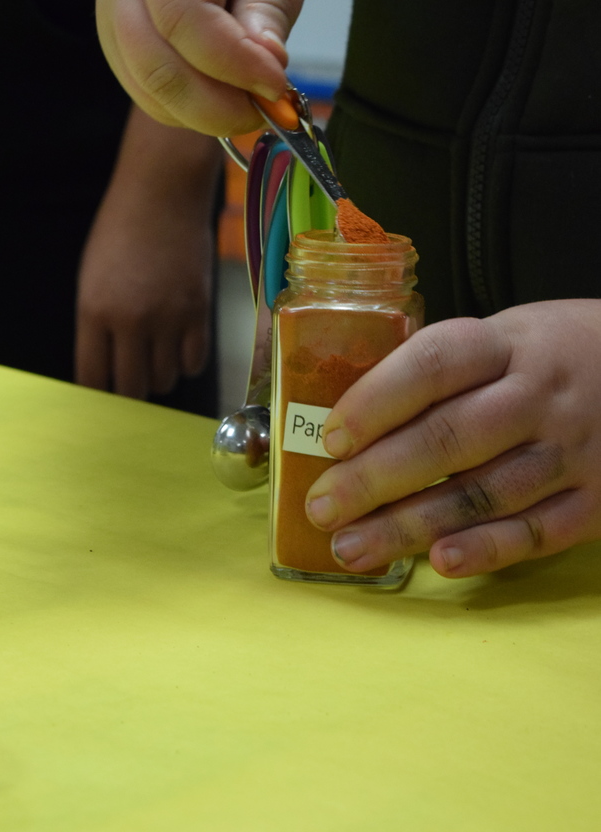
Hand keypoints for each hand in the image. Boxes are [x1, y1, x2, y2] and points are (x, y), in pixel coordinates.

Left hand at [75, 105, 221, 398]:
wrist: (162, 194)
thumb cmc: (120, 229)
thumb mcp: (90, 277)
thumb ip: (95, 322)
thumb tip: (105, 365)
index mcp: (94, 311)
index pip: (92, 377)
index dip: (97, 392)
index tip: (102, 393)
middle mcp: (131, 321)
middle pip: (132, 387)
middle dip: (129, 391)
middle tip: (131, 381)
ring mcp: (168, 319)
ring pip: (165, 380)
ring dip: (159, 377)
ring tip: (156, 362)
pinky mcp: (199, 312)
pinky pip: (195, 362)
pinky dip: (187, 364)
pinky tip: (180, 350)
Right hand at [95, 0, 312, 134]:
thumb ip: (272, 2)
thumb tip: (267, 63)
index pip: (184, 15)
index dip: (233, 62)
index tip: (277, 83)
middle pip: (156, 67)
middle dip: (219, 106)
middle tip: (270, 108)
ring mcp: (112, 22)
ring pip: (151, 93)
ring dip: (209, 114)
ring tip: (253, 100)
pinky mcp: (118, 55)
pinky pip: (152, 101)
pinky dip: (194, 113)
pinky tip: (227, 95)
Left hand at [305, 300, 600, 577]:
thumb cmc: (554, 354)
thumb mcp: (507, 334)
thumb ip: (444, 371)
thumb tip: (355, 420)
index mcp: (509, 343)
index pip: (434, 365)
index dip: (377, 401)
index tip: (331, 438)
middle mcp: (540, 396)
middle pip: (449, 438)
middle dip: (375, 478)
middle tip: (322, 508)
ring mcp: (572, 451)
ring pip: (483, 493)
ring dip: (411, 526)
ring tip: (353, 547)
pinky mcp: (597, 501)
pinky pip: (537, 532)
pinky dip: (487, 550)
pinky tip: (439, 562)